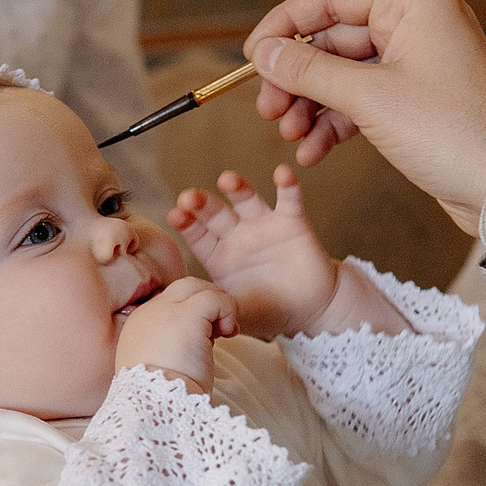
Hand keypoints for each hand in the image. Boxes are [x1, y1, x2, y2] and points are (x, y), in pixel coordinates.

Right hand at [115, 276, 237, 394]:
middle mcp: (148, 313)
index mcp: (138, 326)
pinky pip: (215, 298)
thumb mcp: (160, 368)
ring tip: (226, 332)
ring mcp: (166, 311)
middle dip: (207, 301)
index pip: (170, 304)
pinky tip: (229, 333)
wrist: (159, 406)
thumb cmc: (165, 398)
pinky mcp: (188, 315)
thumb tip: (205, 337)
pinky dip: (228, 310)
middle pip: (183, 288)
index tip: (206, 337)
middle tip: (221, 327)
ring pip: (198, 288)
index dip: (192, 314)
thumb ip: (173, 347)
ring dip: (218, 307)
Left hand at [170, 168, 338, 338]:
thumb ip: (220, 306)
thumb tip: (195, 309)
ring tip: (227, 180)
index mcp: (218, 255)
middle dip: (202, 203)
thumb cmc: (269, 311)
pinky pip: (289, 200)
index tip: (175, 215)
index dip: (187, 224)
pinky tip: (282, 173)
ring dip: (237, 187)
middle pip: (215, 213)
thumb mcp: (238, 312)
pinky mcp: (292, 222)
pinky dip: (287, 185)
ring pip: (247, 199)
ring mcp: (263, 225)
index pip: (197, 234)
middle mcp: (237, 234)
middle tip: (189, 197)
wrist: (309, 310)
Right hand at [244, 0, 485, 234]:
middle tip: (268, 111)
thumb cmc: (453, 134)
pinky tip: (312, 152)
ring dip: (311, 104)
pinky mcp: (417, 98)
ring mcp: (418, 61)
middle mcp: (418, 22)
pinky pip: (363, 99)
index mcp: (415, 2)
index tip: (253, 59)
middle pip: (333, 38)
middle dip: (296, 77)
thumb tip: (263, 54)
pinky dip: (335, 122)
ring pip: (344, 72)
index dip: (285, 25)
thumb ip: (309, 71)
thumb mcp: (370, 98)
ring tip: (288, 136)